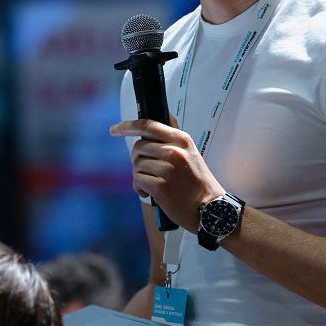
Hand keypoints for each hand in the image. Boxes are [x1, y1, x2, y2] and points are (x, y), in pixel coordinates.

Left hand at [109, 118, 223, 231]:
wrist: (211, 208)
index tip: (115, 130)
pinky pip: (137, 181)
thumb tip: (162, 116)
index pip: (148, 125)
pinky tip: (149, 193)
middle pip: (139, 147)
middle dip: (138, 159)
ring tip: (153, 183)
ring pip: (136, 166)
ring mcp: (167, 169)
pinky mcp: (160, 187)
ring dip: (139, 176)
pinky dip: (139, 188)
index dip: (127, 126)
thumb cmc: (198, 182)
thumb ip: (173, 136)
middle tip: (147, 170)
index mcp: (181, 140)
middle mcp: (174, 151)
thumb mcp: (191, 152)